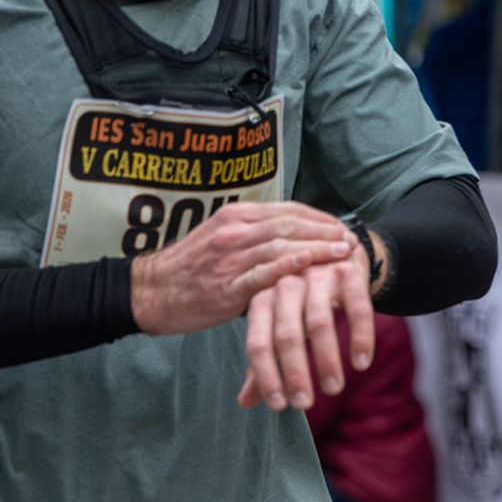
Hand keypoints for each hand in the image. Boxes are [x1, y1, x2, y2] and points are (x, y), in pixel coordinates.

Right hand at [129, 201, 352, 335]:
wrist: (149, 291)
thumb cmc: (187, 269)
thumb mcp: (217, 239)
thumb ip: (251, 236)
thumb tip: (287, 238)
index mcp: (235, 216)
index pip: (287, 210)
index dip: (318, 217)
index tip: (341, 226)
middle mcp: (234, 231)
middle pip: (290, 224)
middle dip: (325, 231)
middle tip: (352, 239)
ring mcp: (230, 257)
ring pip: (282, 245)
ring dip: (318, 247)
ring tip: (344, 253)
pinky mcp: (227, 285)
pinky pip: (264, 272)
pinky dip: (289, 266)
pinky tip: (310, 264)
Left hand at [235, 230, 384, 411]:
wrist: (335, 257)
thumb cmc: (301, 304)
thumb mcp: (279, 328)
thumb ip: (265, 362)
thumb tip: (244, 403)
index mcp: (262, 300)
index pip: (257, 343)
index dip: (266, 376)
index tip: (279, 406)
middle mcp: (286, 285)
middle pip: (287, 334)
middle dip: (296, 373)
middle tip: (304, 404)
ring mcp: (317, 276)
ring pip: (320, 322)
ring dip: (327, 360)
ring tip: (333, 389)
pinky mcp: (349, 273)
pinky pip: (357, 308)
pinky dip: (360, 338)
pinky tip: (362, 363)